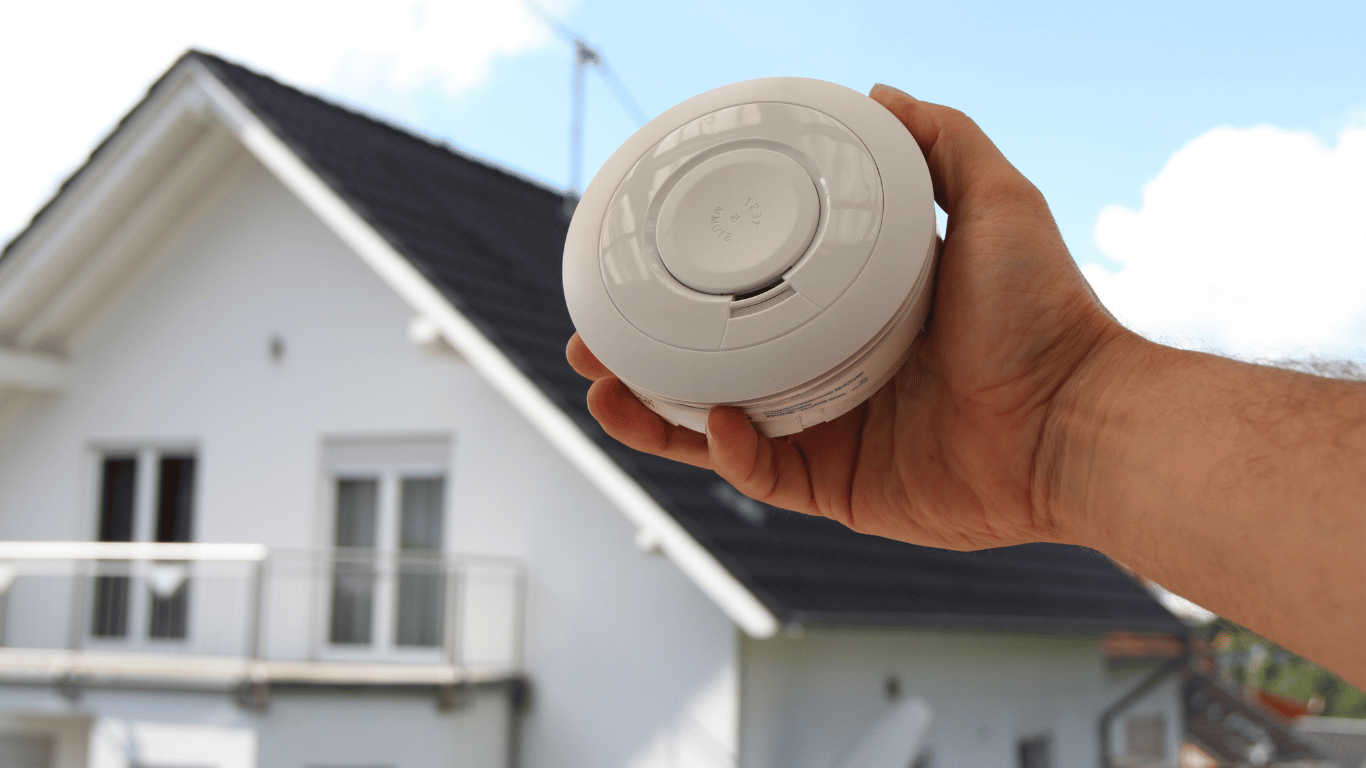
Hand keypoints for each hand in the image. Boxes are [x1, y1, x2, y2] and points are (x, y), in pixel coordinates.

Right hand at [568, 84, 1126, 551]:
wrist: (1079, 415)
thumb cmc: (1044, 313)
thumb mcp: (996, 199)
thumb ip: (941, 141)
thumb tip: (877, 92)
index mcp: (851, 314)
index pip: (752, 300)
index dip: (692, 287)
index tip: (640, 261)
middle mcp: (830, 374)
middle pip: (712, 368)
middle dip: (642, 357)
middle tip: (590, 336)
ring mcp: (831, 435)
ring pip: (717, 429)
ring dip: (653, 414)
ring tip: (599, 381)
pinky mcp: (841, 488)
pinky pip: (767, 474)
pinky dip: (733, 451)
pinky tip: (715, 420)